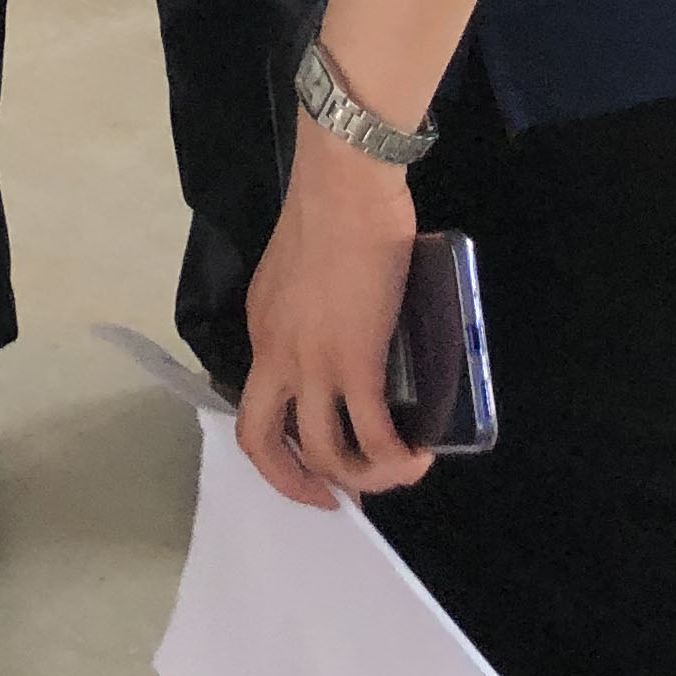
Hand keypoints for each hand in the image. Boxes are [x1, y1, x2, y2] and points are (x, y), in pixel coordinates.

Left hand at [234, 120, 427, 508]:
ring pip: (324, 451)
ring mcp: (314, 362)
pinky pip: (373, 433)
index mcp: (262, 328)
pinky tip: (417, 456)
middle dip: (294, 480)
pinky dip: (395, 457)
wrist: (346, 180)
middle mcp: (276, 355)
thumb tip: (351, 323)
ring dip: (361, 477)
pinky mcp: (357, 360)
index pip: (257, 400)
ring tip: (395, 472)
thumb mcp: (300, 269)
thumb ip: (313, 304)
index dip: (281, 438)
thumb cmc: (332, 204)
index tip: (312, 454)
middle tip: (334, 495)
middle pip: (261, 441)